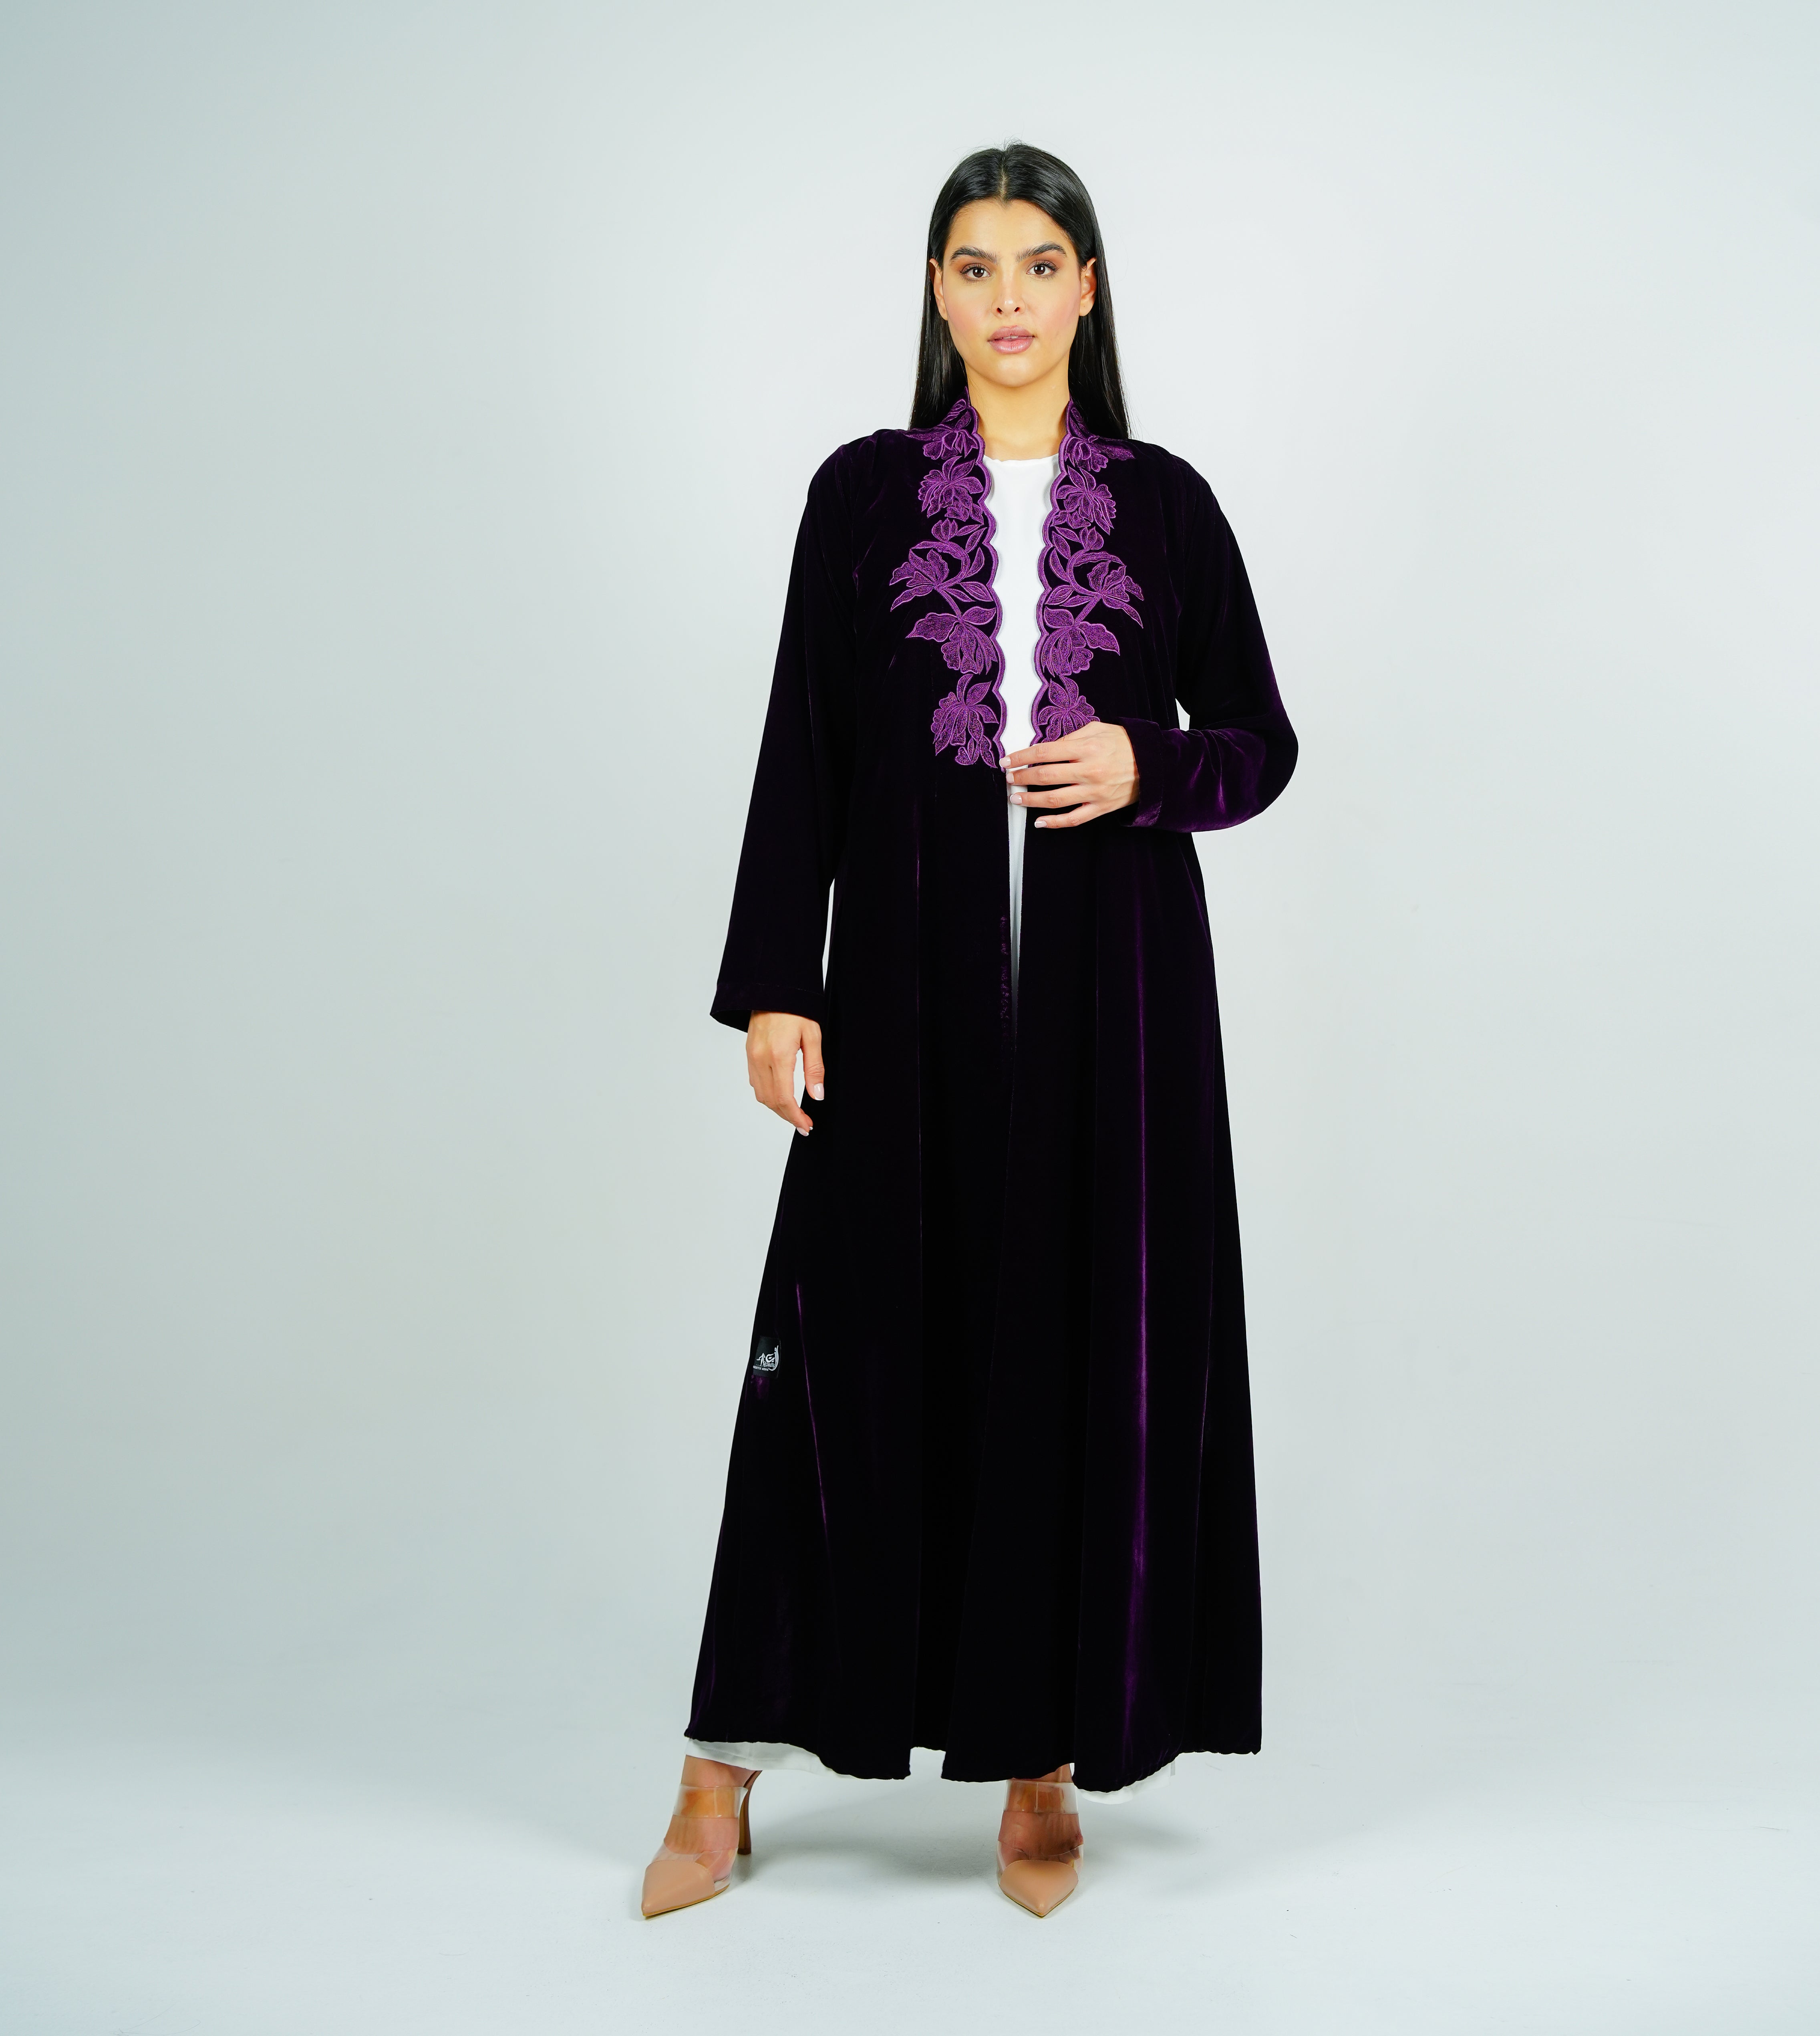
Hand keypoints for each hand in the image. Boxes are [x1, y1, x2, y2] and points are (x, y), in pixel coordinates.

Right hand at [746, 1011, 823, 1135]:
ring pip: (761, 1095)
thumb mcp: (813, 1036)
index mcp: (778, 1055)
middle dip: (787, 1116)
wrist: (772, 989)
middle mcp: (760, 1059)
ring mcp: (751, 1057)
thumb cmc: (795, 1009)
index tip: (806, 1126)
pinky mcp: (748, 1054)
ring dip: (777, 1108)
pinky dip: (767, 1095)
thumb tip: (817, 1095)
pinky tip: (780, 1095)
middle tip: (804, 1124)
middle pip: (771, 1101)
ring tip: (794, 1113)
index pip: (784, 1098)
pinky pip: (755, 1083)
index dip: (795, 1117)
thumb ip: (815, 1068)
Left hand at [1003, 721, 1137, 827]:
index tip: (1007, 761)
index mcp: (1086, 748)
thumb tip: (1044, 748)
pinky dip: (1054, 823)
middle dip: (1022, 778)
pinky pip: (1073, 819)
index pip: (1044, 752)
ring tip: (1015, 798)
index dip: (1021, 757)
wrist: (1154, 764)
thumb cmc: (1124, 744)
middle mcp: (1089, 771)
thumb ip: (1070, 737)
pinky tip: (1039, 822)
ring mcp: (1094, 792)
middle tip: (1009, 779)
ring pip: (1055, 799)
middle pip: (1045, 776)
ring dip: (1031, 800)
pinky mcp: (1100, 808)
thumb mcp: (1097, 730)